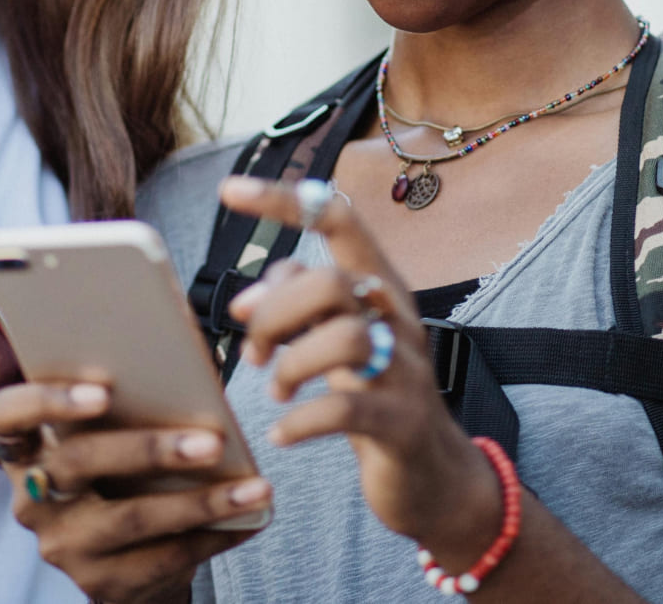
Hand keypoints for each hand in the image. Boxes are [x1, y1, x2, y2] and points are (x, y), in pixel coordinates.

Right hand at [0, 381, 270, 603]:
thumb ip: (127, 404)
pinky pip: (162, 557)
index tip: (103, 390)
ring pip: (130, 518)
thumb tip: (187, 368)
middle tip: (210, 441)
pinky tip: (250, 518)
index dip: (45, 400)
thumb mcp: (110, 437)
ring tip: (254, 488)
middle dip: (149, 449)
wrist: (125, 565)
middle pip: (78, 464)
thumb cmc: (123, 475)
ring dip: (200, 501)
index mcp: (24, 448)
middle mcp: (31, 499)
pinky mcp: (99, 584)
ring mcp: (62, 545)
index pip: (5, 417)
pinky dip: (213, 535)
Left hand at [217, 175, 500, 564]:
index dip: (284, 201)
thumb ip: (295, 303)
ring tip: (277, 390)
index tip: (230, 191)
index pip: (339, 221)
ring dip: (291, 365)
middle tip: (256, 352)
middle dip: (275, 314)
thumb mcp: (336, 335)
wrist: (432, 472)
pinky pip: (346, 411)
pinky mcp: (402, 424)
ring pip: (344, 339)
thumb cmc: (372, 391)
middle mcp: (398, 318)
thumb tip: (244, 300)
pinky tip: (281, 433)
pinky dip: (301, 421)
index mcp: (379, 286)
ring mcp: (406, 372)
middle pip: (330, 283)